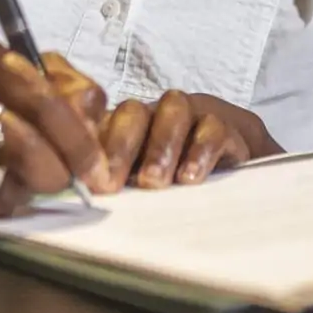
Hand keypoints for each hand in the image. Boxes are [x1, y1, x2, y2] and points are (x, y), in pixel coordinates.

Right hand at [0, 42, 110, 221]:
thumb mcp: (22, 75)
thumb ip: (69, 91)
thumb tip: (95, 127)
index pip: (43, 100)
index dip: (78, 140)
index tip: (97, 168)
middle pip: (23, 143)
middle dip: (58, 171)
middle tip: (69, 183)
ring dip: (29, 189)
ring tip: (36, 187)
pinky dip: (1, 208)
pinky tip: (7, 198)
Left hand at [95, 90, 279, 191]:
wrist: (228, 165)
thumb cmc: (169, 178)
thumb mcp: (137, 181)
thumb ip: (116, 183)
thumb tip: (84, 202)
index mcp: (124, 125)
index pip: (102, 123)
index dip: (93, 149)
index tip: (90, 182)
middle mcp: (154, 113)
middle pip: (134, 112)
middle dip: (121, 146)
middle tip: (113, 183)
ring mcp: (190, 115)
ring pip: (174, 110)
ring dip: (161, 145)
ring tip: (154, 182)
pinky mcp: (225, 127)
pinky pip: (214, 128)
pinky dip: (201, 151)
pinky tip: (191, 178)